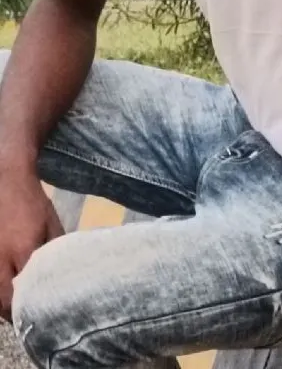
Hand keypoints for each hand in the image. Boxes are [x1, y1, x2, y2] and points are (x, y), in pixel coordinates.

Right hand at [0, 168, 63, 322]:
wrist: (6, 177)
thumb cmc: (33, 202)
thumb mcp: (52, 225)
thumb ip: (55, 252)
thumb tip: (63, 276)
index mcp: (23, 249)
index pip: (26, 291)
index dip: (31, 307)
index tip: (40, 314)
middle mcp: (0, 257)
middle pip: (3, 300)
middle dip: (13, 312)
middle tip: (26, 315)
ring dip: (2, 303)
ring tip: (15, 305)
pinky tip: (3, 289)